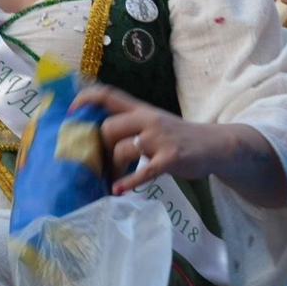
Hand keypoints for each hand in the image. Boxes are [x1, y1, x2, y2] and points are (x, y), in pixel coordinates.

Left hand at [71, 84, 236, 193]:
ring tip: (112, 181)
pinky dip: (129, 182)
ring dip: (113, 169)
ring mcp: (160, 138)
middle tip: (99, 164)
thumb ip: (130, 125)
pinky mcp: (170, 158)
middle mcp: (148, 119)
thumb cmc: (178, 137)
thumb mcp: (153, 123)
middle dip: (99, 148)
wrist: (215, 145)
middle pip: (109, 127)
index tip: (70, 113)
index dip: (85, 99)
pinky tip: (118, 191)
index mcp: (141, 109)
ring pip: (122, 149)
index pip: (108, 94)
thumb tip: (97, 137)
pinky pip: (144, 171)